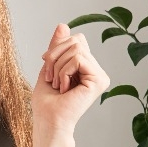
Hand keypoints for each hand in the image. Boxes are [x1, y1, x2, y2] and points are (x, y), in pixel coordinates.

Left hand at [34, 24, 109, 138]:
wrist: (48, 122)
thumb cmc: (46, 103)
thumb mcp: (49, 66)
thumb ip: (58, 47)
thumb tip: (63, 24)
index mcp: (87, 68)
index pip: (76, 39)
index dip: (57, 47)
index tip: (47, 65)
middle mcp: (96, 71)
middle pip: (77, 40)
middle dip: (55, 55)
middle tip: (51, 78)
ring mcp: (100, 76)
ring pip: (77, 48)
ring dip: (58, 66)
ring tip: (58, 85)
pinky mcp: (99, 80)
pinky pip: (78, 58)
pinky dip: (64, 71)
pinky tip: (64, 88)